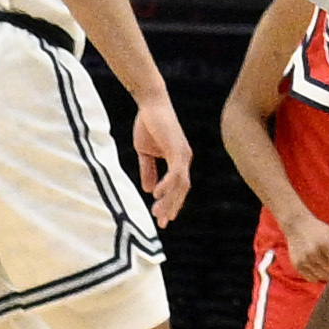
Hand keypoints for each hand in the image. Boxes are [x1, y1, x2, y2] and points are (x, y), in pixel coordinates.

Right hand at [131, 93, 194, 220]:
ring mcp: (182, 154)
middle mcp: (184, 159)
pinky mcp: (177, 149)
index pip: (178, 187)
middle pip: (181, 190)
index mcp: (178, 161)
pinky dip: (167, 184)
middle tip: (162, 223)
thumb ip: (148, 170)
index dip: (171, 203)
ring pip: (180, 184)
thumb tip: (149, 191)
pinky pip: (175, 172)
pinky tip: (157, 195)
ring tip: (156, 213)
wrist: (149, 104)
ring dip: (169, 200)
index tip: (163, 220)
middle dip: (171, 207)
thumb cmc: (148, 125)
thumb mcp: (145, 153)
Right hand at [275, 205, 328, 282]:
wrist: (297, 225)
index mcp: (325, 244)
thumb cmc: (319, 229)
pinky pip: (311, 279)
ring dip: (326, 275)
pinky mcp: (297, 265)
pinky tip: (319, 270)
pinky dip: (316, 277)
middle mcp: (314, 253)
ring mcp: (304, 260)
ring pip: (321, 277)